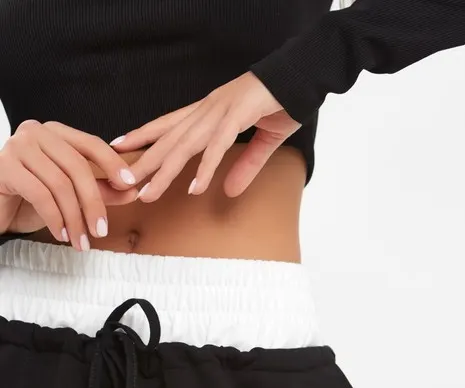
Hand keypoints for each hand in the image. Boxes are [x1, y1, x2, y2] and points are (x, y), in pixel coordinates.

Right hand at [0, 120, 140, 248]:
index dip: (113, 164)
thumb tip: (133, 191)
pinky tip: (61, 234)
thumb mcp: (73, 194)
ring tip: (81, 241)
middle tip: (101, 231)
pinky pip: (39, 194)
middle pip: (77, 167)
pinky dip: (55, 218)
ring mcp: (17, 147)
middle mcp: (35, 133)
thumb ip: (102, 190)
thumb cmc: (33, 197)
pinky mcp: (3, 167)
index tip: (131, 186)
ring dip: (74, 218)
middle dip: (94, 203)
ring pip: (59, 184)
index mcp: (56, 133)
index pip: (91, 144)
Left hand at [109, 71, 300, 200]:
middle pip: (169, 140)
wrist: (302, 76)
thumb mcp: (263, 140)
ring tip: (148, 193)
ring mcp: (221, 111)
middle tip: (122, 183)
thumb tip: (230, 191)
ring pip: (185, 146)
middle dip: (144, 162)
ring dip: (165, 172)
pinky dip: (205, 168)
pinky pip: (217, 146)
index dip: (143, 135)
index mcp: (211, 111)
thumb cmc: (282, 102)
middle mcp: (208, 109)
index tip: (120, 147)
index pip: (169, 124)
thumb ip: (246, 165)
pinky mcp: (239, 116)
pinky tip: (194, 187)